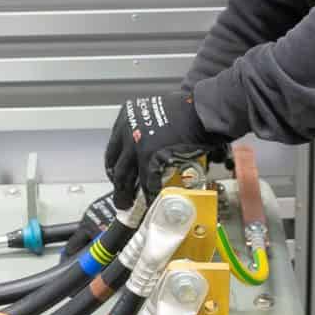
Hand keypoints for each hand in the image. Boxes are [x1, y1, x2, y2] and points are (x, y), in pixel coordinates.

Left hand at [103, 91, 218, 210]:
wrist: (201, 109)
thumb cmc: (187, 109)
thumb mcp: (156, 113)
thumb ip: (147, 131)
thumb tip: (148, 149)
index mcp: (127, 118)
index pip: (113, 150)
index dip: (115, 167)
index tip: (117, 176)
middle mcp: (128, 131)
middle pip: (116, 166)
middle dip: (118, 186)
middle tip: (121, 197)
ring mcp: (137, 145)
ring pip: (125, 178)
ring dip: (126, 195)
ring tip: (129, 204)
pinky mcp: (150, 158)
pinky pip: (146, 182)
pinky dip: (148, 193)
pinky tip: (150, 199)